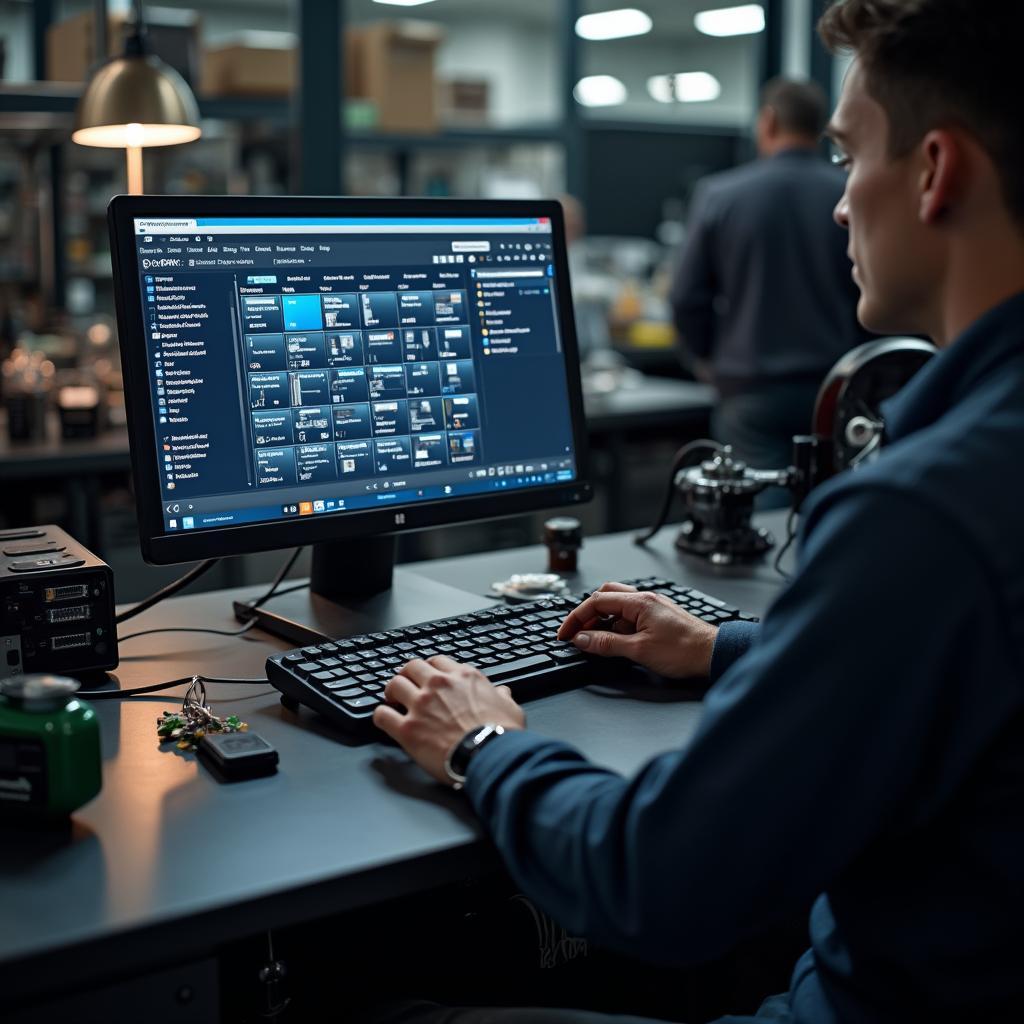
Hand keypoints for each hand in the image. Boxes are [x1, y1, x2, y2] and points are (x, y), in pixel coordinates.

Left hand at [373, 655, 524, 784]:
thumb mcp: (510, 708)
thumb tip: (502, 693)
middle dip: (407, 675)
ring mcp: (420, 705)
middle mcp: (439, 685)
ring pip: (394, 684)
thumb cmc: (502, 734)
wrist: (490, 755)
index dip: (430, 669)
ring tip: (392, 700)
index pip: (438, 662)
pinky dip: (380, 716)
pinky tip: (384, 720)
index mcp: (463, 677)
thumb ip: (502, 696)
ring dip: (391, 691)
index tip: (428, 677)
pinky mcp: (408, 729)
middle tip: (406, 684)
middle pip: (412, 667)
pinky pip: (382, 715)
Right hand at [557, 582, 717, 678]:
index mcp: (639, 602)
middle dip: (587, 614)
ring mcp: (653, 607)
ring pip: (618, 606)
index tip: (565, 633)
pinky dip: (617, 625)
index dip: (576, 618)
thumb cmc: (685, 651)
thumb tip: (583, 639)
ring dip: (603, 620)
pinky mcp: (659, 618)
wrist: (714, 654)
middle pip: (605, 597)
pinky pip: (631, 615)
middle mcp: (646, 599)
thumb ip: (607, 643)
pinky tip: (617, 641)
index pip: (596, 602)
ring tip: (595, 640)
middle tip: (577, 633)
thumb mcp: (638, 650)